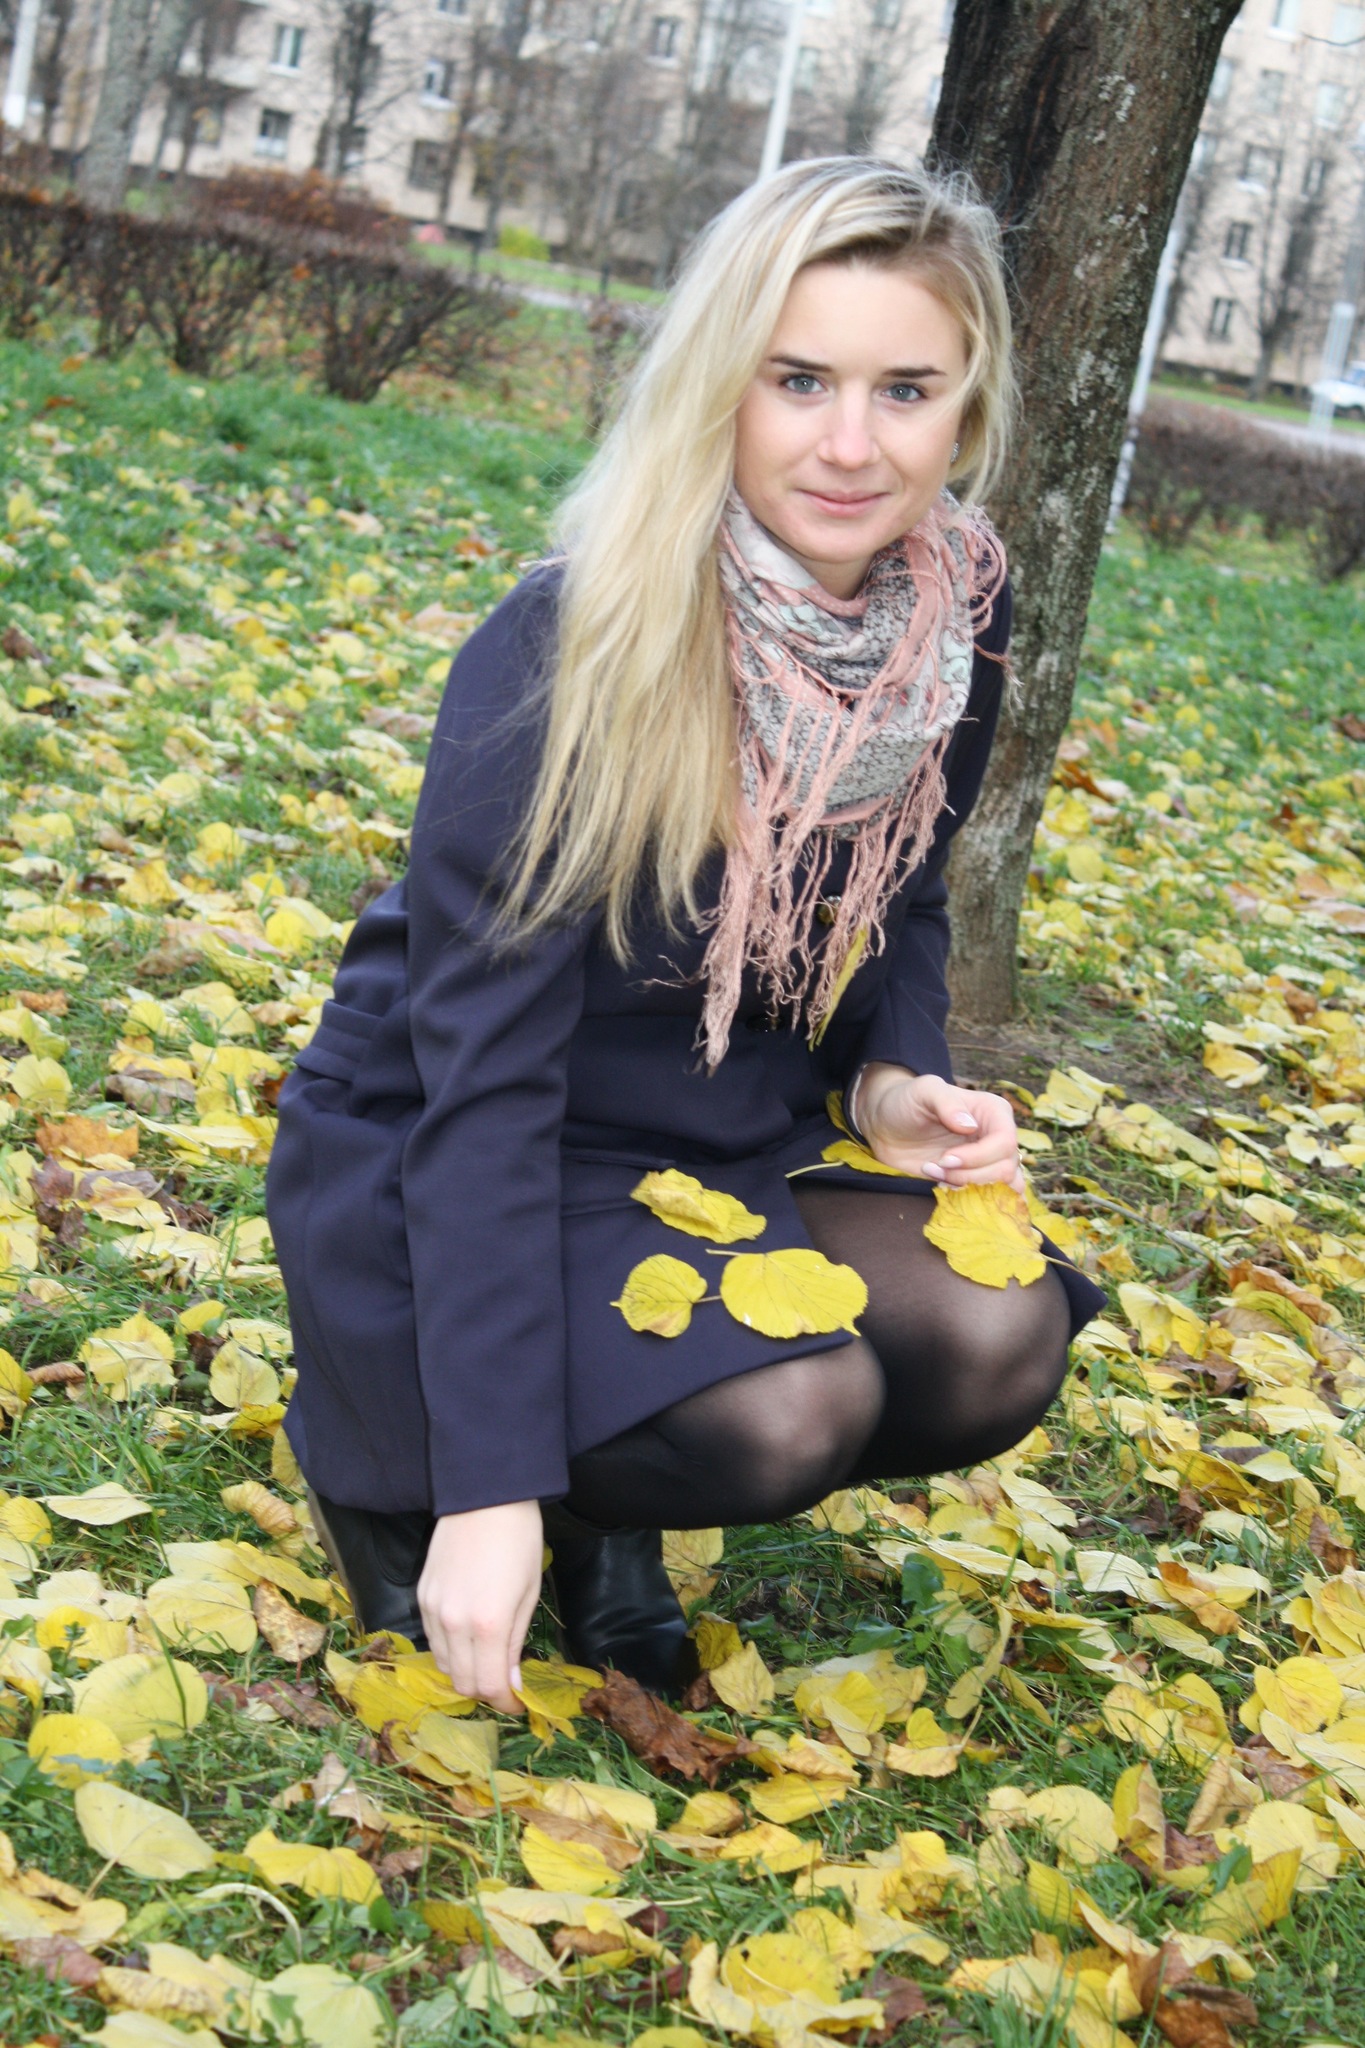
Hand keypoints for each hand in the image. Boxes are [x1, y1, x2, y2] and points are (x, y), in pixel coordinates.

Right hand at [417, 1500, 543, 1712]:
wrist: (485, 1498)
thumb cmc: (519, 1542)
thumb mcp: (528, 1595)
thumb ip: (514, 1644)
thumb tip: (509, 1684)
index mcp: (488, 1625)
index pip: (487, 1687)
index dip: (504, 1703)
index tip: (517, 1703)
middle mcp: (454, 1624)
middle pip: (462, 1683)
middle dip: (484, 1690)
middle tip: (503, 1680)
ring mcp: (432, 1610)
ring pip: (443, 1664)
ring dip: (465, 1670)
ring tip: (486, 1657)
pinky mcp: (421, 1596)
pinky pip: (432, 1639)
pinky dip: (450, 1648)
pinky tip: (467, 1633)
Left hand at [855, 1064, 1023, 1191]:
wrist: (887, 1125)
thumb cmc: (907, 1102)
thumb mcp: (923, 1091)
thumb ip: (946, 1102)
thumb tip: (970, 1126)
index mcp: (994, 1111)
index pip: (1005, 1142)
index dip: (977, 1157)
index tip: (945, 1158)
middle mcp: (998, 1136)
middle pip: (1005, 1168)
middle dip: (969, 1175)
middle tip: (937, 1166)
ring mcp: (990, 1159)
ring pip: (1005, 1186)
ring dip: (970, 1187)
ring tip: (940, 1175)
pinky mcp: (976, 1178)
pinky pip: (993, 1198)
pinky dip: (972, 1198)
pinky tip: (944, 1184)